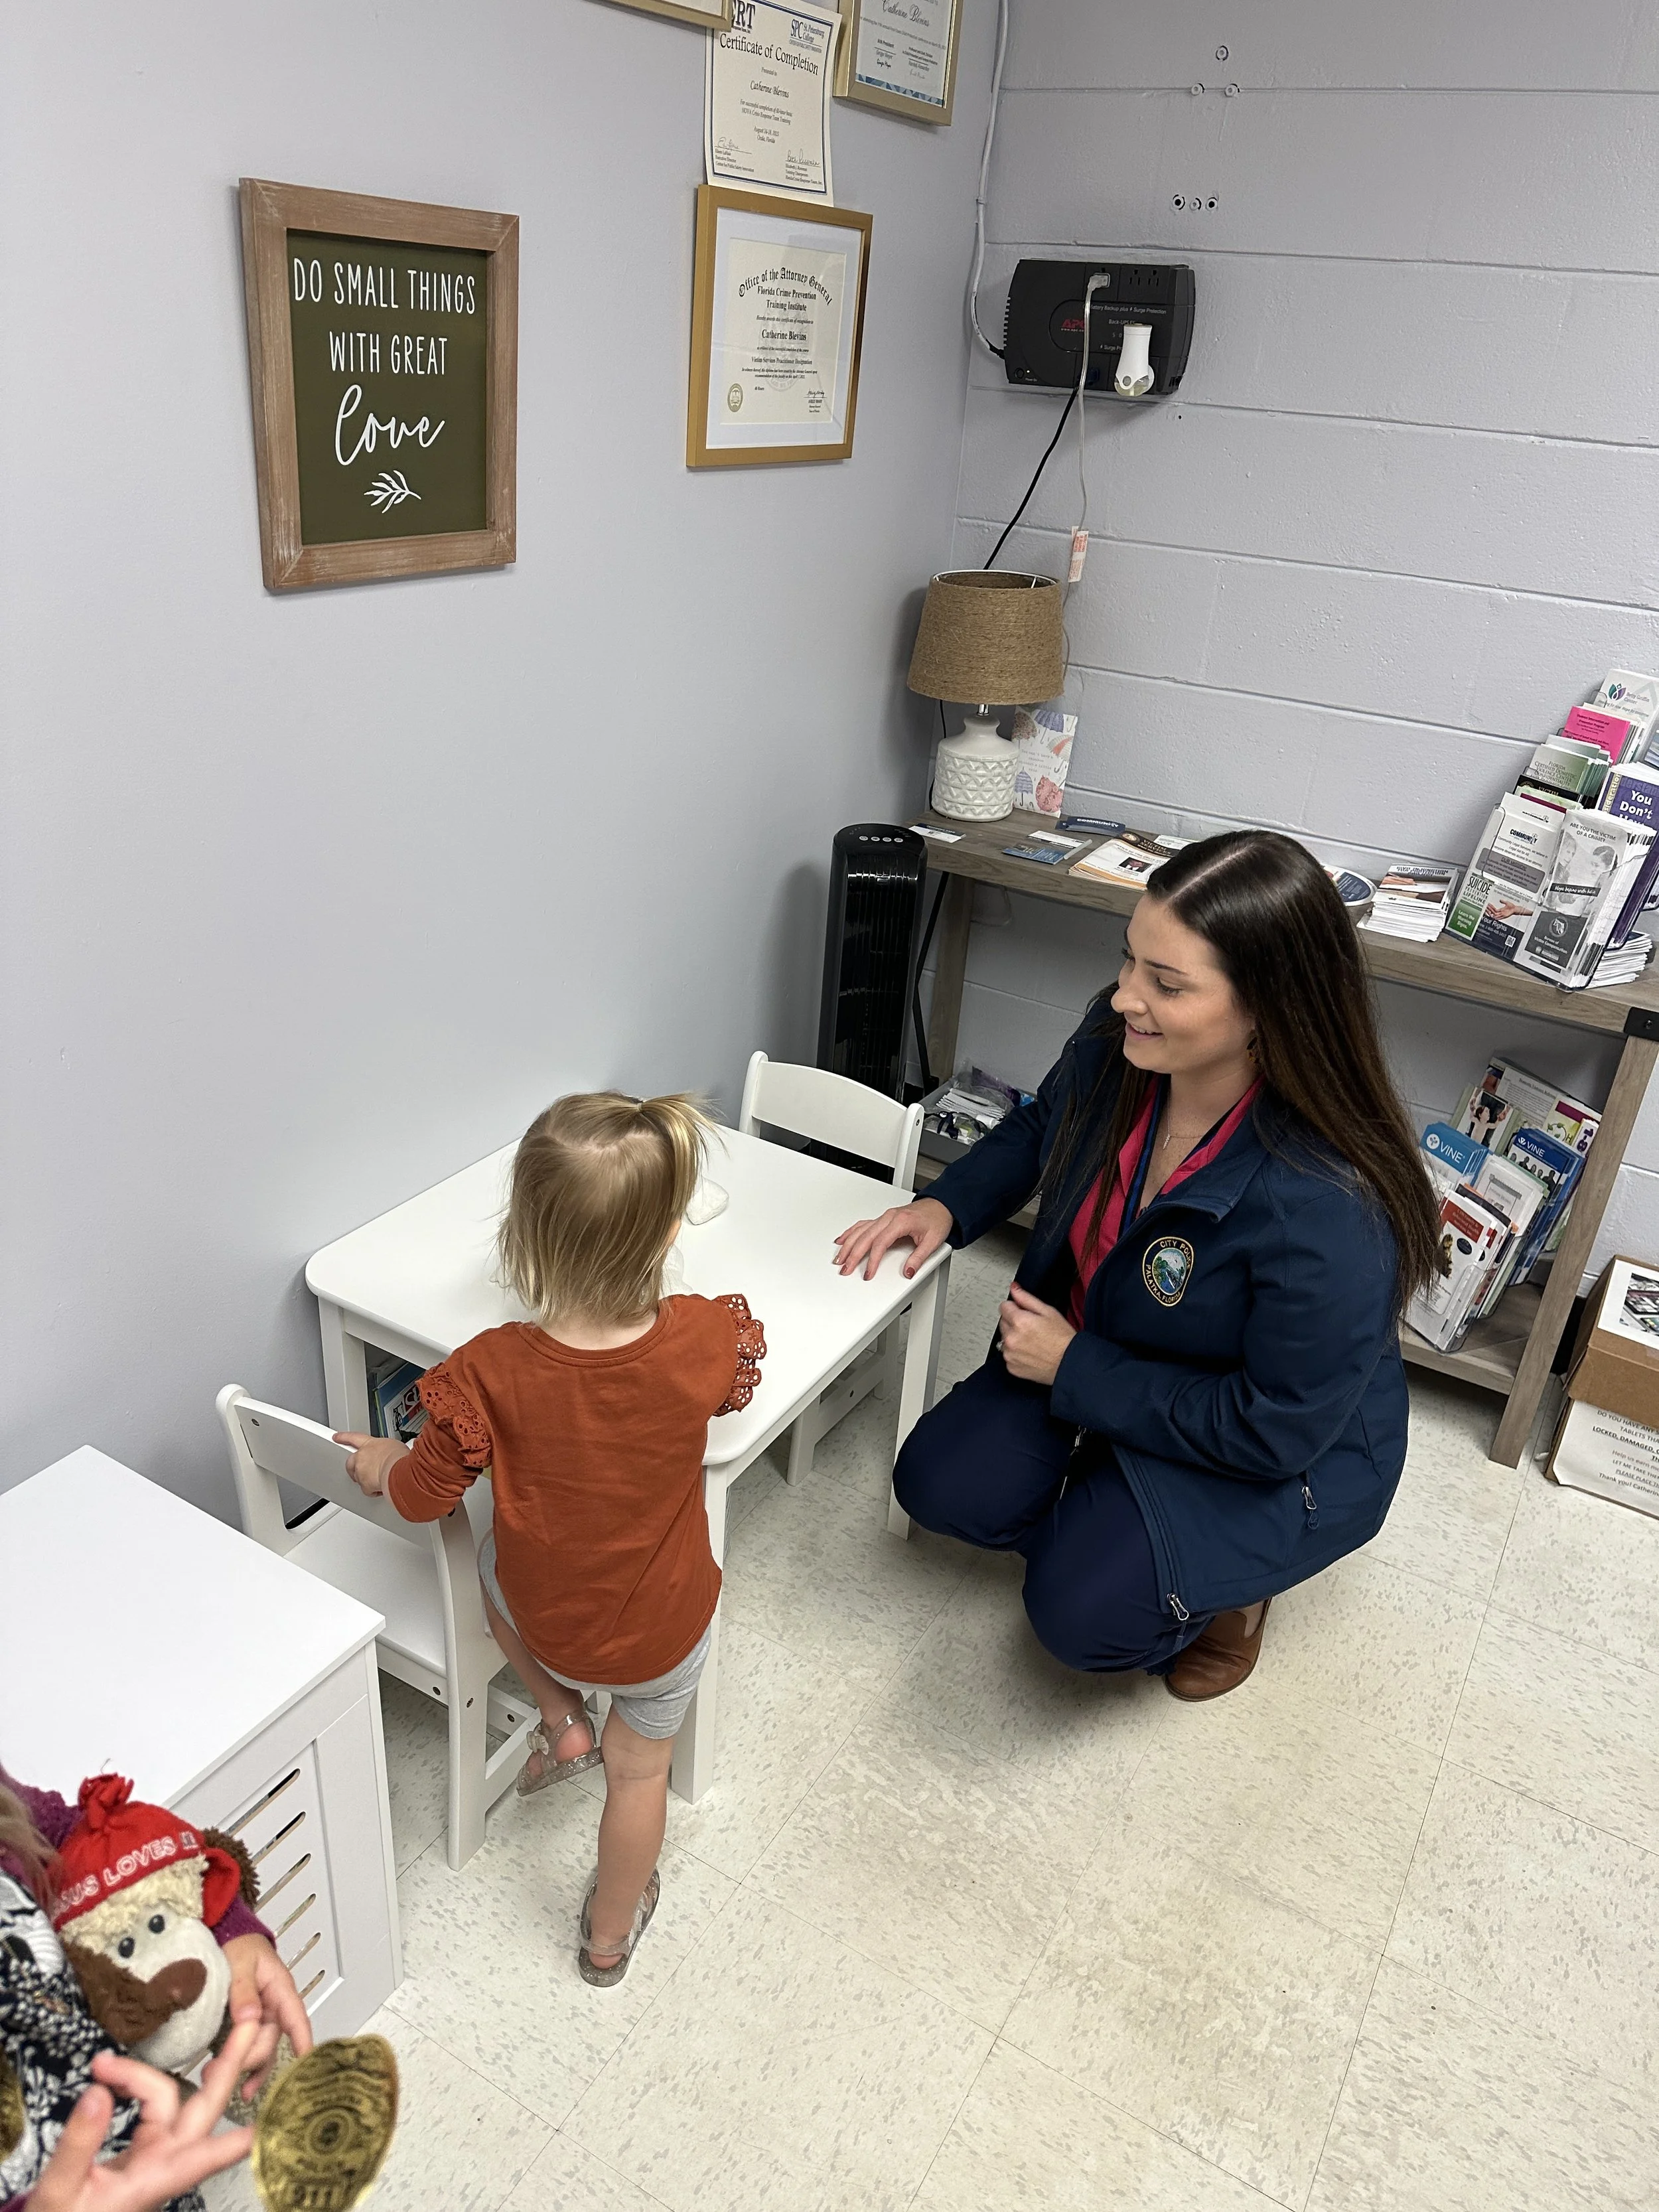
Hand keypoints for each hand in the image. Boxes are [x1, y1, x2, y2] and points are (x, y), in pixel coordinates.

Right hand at [25, 2019, 257, 2211]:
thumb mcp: (59, 2191)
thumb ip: (79, 2145)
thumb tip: (97, 2093)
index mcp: (153, 2179)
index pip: (205, 2158)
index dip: (235, 2141)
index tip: (267, 2124)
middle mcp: (164, 2162)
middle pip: (206, 2108)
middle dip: (230, 2064)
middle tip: (249, 2023)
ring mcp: (157, 2152)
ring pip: (177, 2101)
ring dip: (166, 2072)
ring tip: (141, 2053)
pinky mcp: (145, 2148)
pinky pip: (156, 2107)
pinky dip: (141, 2084)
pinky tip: (120, 2075)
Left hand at [222, 1931, 313, 2092]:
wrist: (226, 1937)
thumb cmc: (238, 1945)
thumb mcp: (240, 1963)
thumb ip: (243, 1990)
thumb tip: (250, 2017)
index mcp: (279, 1989)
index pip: (296, 2017)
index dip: (302, 2040)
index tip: (305, 2062)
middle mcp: (274, 2007)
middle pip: (272, 2040)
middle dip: (253, 2059)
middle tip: (226, 2071)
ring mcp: (261, 2017)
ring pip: (263, 2049)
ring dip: (250, 2069)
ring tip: (239, 2092)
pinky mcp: (246, 2025)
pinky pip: (249, 2048)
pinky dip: (243, 2065)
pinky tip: (235, 2081)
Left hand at [332, 1433, 408, 1496]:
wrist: (399, 1469)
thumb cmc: (400, 1457)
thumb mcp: (395, 1446)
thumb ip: (386, 1449)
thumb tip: (392, 1452)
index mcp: (370, 1444)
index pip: (353, 1437)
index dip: (343, 1437)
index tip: (336, 1437)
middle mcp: (363, 1456)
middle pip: (350, 1460)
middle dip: (352, 1465)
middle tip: (360, 1469)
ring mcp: (361, 1470)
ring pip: (357, 1477)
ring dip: (366, 1479)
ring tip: (380, 1479)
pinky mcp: (363, 1484)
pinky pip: (367, 1490)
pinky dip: (374, 1490)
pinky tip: (382, 1488)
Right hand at [834, 1197, 951, 1281]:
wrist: (941, 1205)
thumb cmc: (937, 1219)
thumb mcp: (933, 1241)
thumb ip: (919, 1258)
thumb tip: (908, 1272)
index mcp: (901, 1222)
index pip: (880, 1243)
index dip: (872, 1260)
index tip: (868, 1273)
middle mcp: (889, 1217)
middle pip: (865, 1237)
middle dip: (853, 1254)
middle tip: (845, 1269)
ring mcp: (885, 1216)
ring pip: (861, 1230)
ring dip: (848, 1244)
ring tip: (840, 1258)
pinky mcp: (884, 1218)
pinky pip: (863, 1224)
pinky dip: (851, 1232)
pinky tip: (842, 1239)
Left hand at [999, 1283, 1075, 1386]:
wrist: (1069, 1363)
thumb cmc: (1062, 1339)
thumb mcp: (1048, 1311)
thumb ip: (1026, 1298)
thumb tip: (1014, 1289)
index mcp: (1019, 1321)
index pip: (1004, 1306)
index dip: (1015, 1307)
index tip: (1024, 1313)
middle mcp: (1011, 1338)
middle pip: (1003, 1322)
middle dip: (1014, 1322)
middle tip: (1032, 1328)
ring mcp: (1010, 1354)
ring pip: (1005, 1339)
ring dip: (1014, 1338)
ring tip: (1033, 1342)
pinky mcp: (1011, 1367)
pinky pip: (1008, 1355)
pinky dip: (1016, 1353)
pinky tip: (1031, 1352)